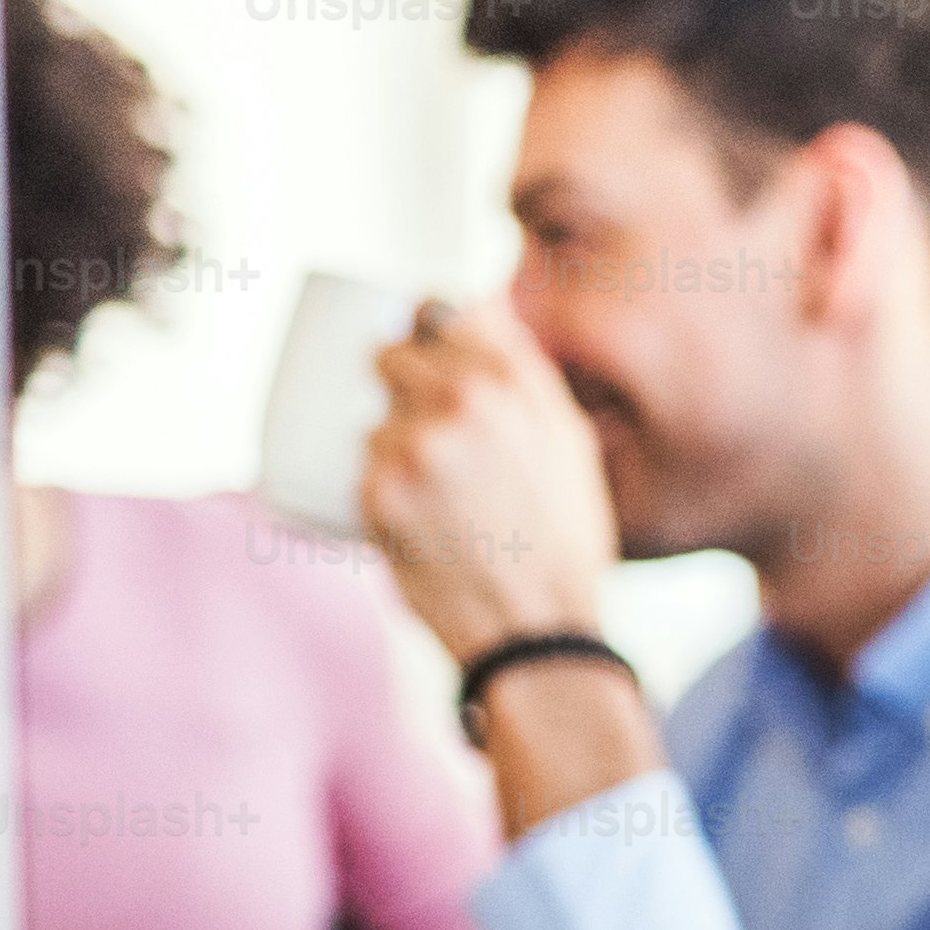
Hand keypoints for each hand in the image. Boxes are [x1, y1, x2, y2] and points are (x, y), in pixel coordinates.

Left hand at [360, 297, 619, 663]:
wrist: (536, 627)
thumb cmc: (559, 537)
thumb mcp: (568, 441)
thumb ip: (523, 366)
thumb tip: (479, 303)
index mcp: (509, 377)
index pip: (438, 313)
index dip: (428, 335)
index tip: (428, 357)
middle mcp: (458, 400)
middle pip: (391, 356)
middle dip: (399, 387)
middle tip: (432, 441)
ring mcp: (411, 444)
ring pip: (372, 419)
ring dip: (389, 446)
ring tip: (438, 498)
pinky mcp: (377, 491)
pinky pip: (361, 469)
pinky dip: (380, 491)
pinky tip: (421, 523)